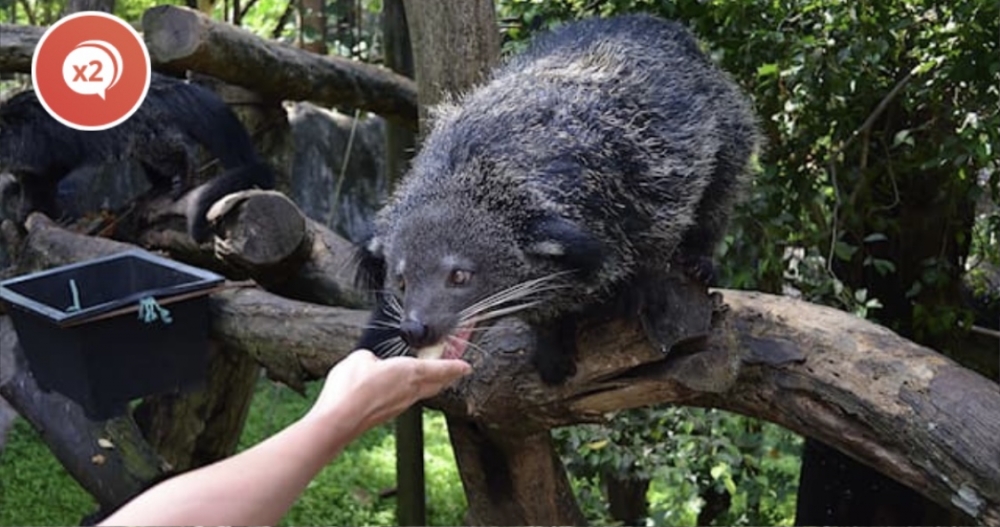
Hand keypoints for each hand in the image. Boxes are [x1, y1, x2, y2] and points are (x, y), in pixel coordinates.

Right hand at [305, 349, 471, 437]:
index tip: (466, 366)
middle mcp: (411, 390)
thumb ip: (371, 357)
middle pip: (437, 383)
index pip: (441, 369)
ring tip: (434, 378)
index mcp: (410, 372)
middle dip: (448, 376)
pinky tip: (404, 389)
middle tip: (454, 372)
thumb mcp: (361, 358)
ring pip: (424, 393)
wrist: (339, 420)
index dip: (455, 366)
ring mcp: (401, 405)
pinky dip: (413, 392)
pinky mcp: (389, 413)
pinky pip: (408, 399)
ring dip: (432, 385)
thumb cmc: (351, 387)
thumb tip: (373, 363)